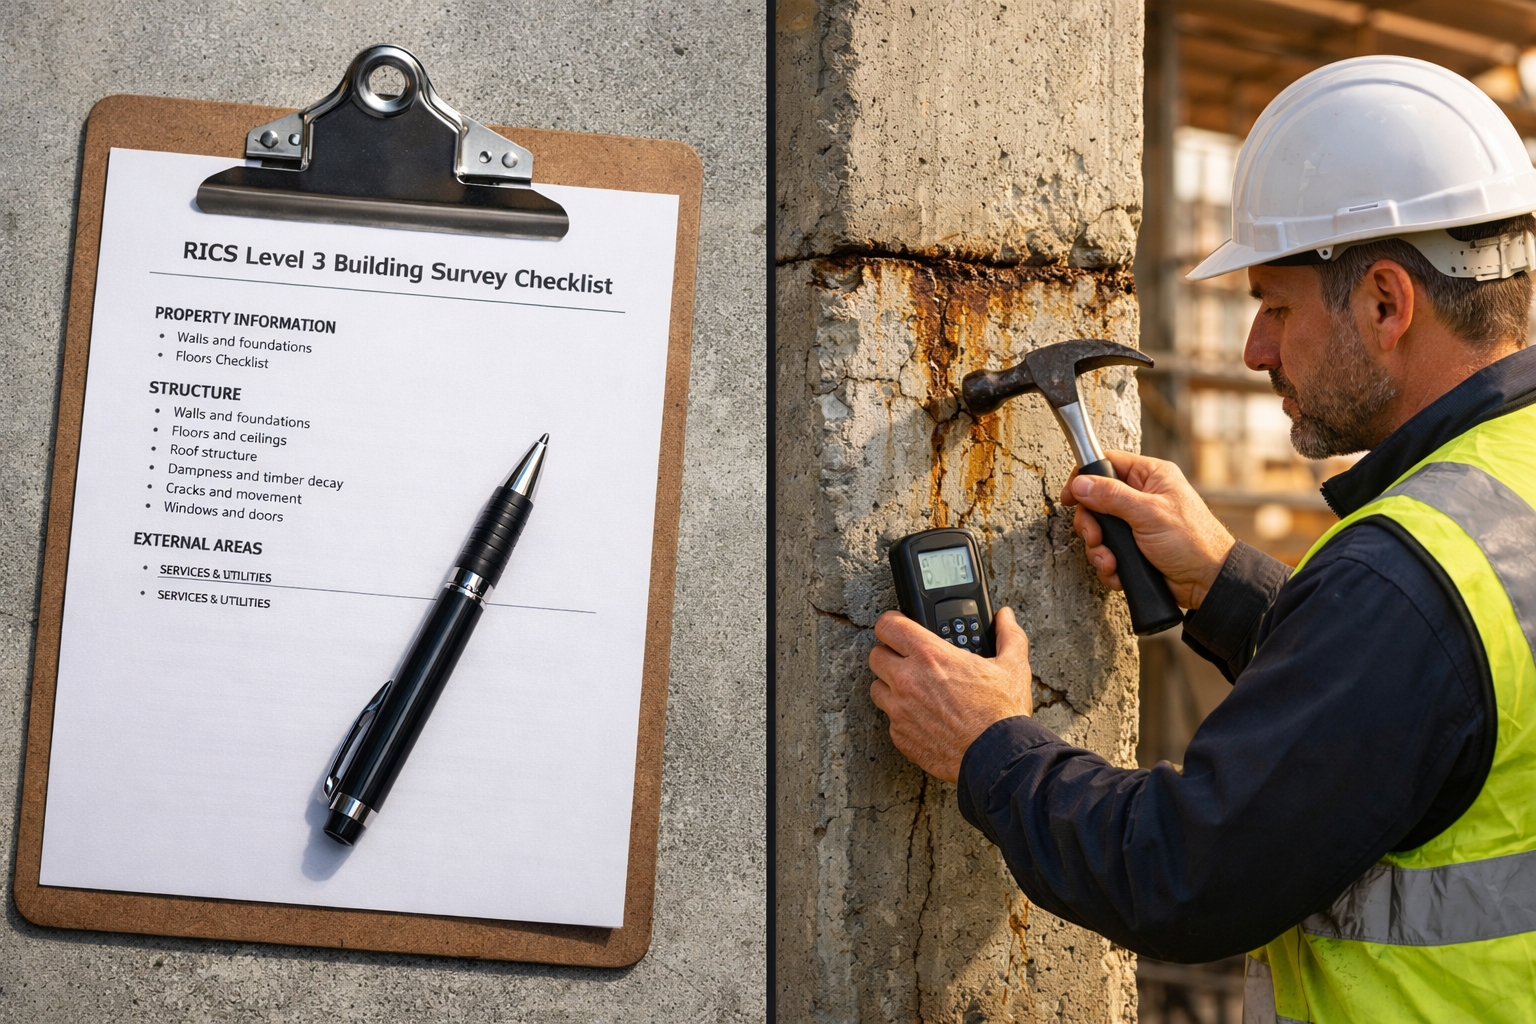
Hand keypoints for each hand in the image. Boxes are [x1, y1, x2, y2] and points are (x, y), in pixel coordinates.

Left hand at [869, 607, 1033, 782]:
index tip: (900, 627)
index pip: (888, 625)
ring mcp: (900, 710)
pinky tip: (923, 718)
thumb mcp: (1012, 666)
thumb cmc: (1002, 713)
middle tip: (907, 660)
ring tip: (914, 691)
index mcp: (930, 656)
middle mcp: (907, 680)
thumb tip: (1006, 617)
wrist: (997, 757)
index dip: (892, 623)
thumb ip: (1008, 635)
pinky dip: (902, 717)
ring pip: (876, 688)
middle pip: (875, 655)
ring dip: (890, 686)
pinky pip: (890, 720)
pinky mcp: (900, 736)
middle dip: (889, 654)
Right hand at [1059, 450, 1233, 609]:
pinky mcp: (1133, 548)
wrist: (1207, 582)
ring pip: (1099, 530)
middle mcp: (1141, 497)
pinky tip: (1119, 573)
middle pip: (1095, 501)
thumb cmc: (1192, 541)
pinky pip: (1107, 552)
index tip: (1069, 497)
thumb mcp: (1148, 513)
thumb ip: (1112, 496)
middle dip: (1091, 525)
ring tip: (1112, 562)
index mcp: (1150, 476)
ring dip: (1099, 550)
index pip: (1107, 463)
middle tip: (1096, 538)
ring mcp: (1135, 523)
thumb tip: (1081, 484)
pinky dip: (1109, 565)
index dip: (1084, 478)